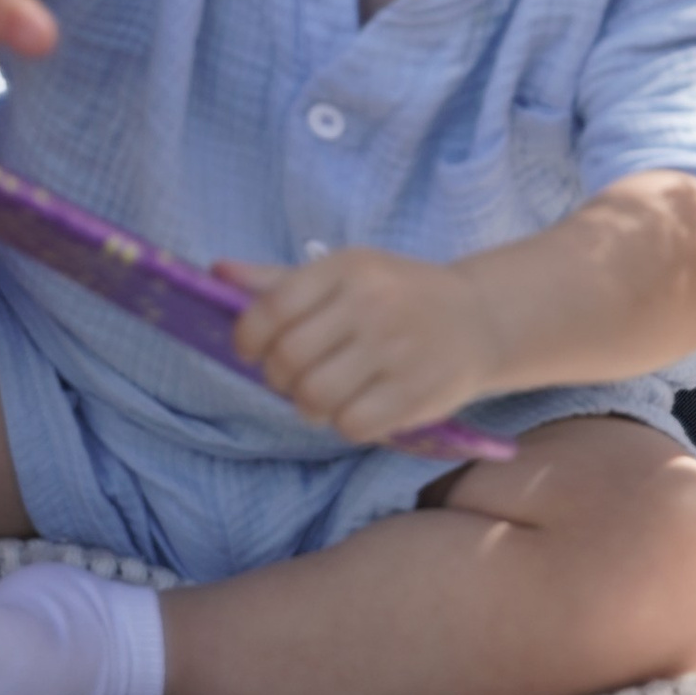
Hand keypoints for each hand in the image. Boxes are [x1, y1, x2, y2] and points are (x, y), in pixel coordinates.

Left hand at [220, 248, 495, 441]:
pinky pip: (351, 425)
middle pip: (288, 360)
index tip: (253, 351)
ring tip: (326, 396)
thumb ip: (280, 281)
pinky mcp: (415, 392)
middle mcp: (371, 304)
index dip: (248, 338)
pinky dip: (345, 424)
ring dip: (309, 406)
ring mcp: (395, 349)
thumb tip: (216, 272)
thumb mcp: (346, 274)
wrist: (480, 319)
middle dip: (279, 378)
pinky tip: (359, 408)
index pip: (272, 308)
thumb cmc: (399, 295)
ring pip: (314, 398)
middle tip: (295, 377)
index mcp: (347, 268)